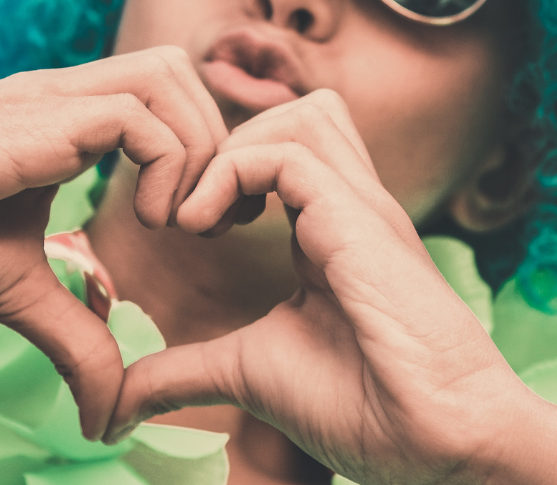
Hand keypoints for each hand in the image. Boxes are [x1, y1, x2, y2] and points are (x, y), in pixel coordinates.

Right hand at [0, 46, 226, 440]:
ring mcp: (55, 96)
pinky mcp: (40, 114)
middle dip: (214, 136)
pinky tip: (147, 220)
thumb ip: (75, 335)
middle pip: (177, 67)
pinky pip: (136, 116)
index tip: (205, 219)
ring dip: (196, 147)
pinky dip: (165, 166)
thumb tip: (107, 414)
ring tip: (174, 221)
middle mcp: (70, 94)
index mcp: (71, 120)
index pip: (165, 94)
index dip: (203, 146)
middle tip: (207, 215)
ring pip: (167, 73)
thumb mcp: (20, 289)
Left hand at [111, 90, 556, 483]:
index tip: (194, 225)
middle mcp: (350, 204)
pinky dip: (231, 173)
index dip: (231, 166)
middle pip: (301, 113)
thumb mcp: (250, 371)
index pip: (290, 148)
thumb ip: (187, 369)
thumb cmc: (362, 408)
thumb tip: (118, 403)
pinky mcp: (358, 217)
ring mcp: (360, 205)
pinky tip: (205, 227)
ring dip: (235, 150)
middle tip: (199, 210)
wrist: (437, 444)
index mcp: (331, 229)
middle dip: (234, 142)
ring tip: (205, 216)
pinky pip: (286, 153)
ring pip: (301, 114)